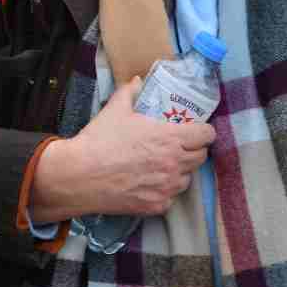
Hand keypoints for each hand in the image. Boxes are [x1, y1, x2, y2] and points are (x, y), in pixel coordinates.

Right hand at [59, 77, 213, 216]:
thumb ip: (130, 92)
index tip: (196, 130)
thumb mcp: (115, 110)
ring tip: (161, 165)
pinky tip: (147, 183)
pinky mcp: (158, 205)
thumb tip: (138, 81)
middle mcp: (175, 164)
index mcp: (170, 138)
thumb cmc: (99, 140)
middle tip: (178, 146)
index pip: (207, 135)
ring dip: (180, 171)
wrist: (80, 175)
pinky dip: (164, 190)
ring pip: (187, 178)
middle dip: (193, 150)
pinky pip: (170, 197)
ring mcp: (168, 187)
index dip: (204, 131)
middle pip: (201, 157)